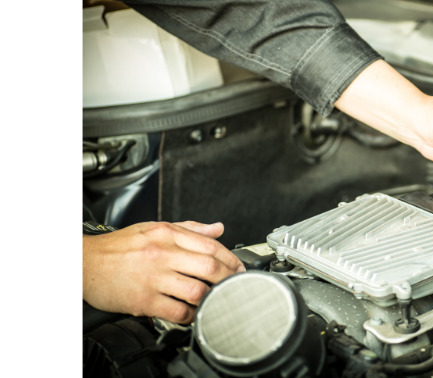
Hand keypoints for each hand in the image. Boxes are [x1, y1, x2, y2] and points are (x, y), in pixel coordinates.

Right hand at [83, 221, 244, 323]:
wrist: (84, 263)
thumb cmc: (119, 247)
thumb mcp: (154, 228)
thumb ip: (189, 229)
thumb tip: (217, 229)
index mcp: (167, 234)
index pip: (211, 245)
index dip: (231, 259)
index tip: (238, 268)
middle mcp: (162, 254)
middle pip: (209, 267)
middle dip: (228, 278)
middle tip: (233, 285)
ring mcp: (153, 278)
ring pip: (197, 290)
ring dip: (211, 298)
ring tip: (214, 299)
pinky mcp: (144, 300)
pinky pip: (177, 311)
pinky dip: (190, 314)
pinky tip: (192, 312)